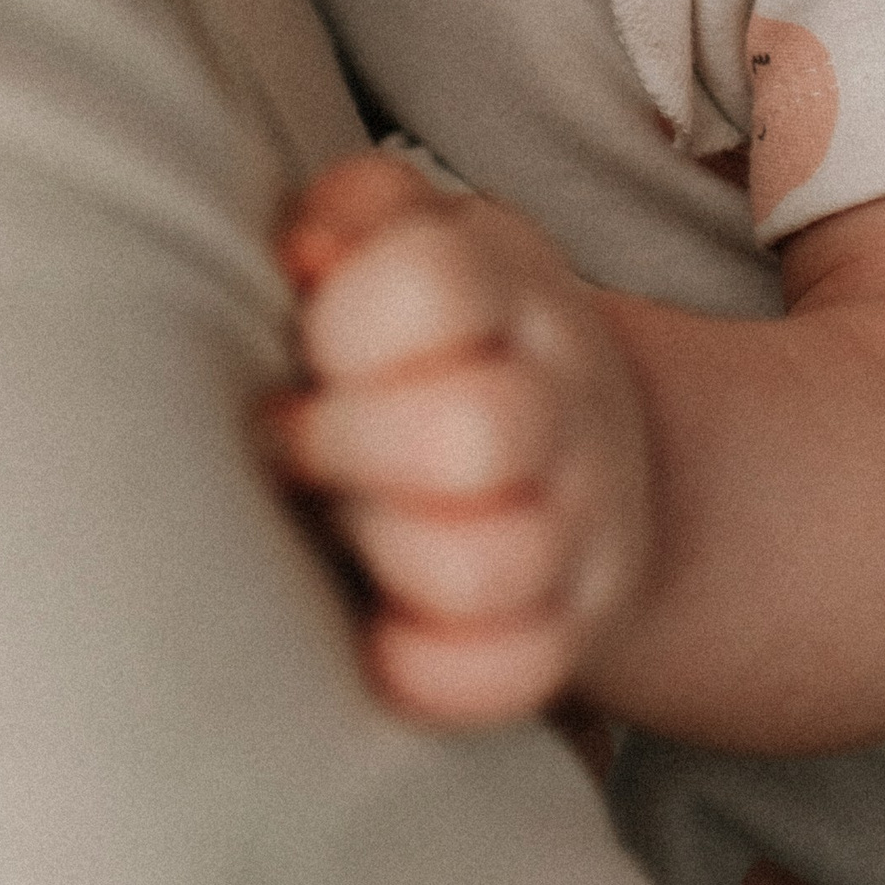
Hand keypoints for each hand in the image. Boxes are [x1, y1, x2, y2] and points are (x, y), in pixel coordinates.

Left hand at [264, 153, 655, 724]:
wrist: (583, 442)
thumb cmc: (440, 335)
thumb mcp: (414, 235)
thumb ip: (356, 209)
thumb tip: (307, 253)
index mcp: (511, 285)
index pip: (432, 283)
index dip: (343, 324)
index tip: (309, 351)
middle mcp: (561, 403)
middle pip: (470, 433)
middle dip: (347, 445)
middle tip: (301, 445)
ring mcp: (575, 525)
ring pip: (487, 567)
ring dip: (385, 552)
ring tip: (347, 529)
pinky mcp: (567, 631)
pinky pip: (503, 675)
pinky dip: (423, 669)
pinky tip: (377, 627)